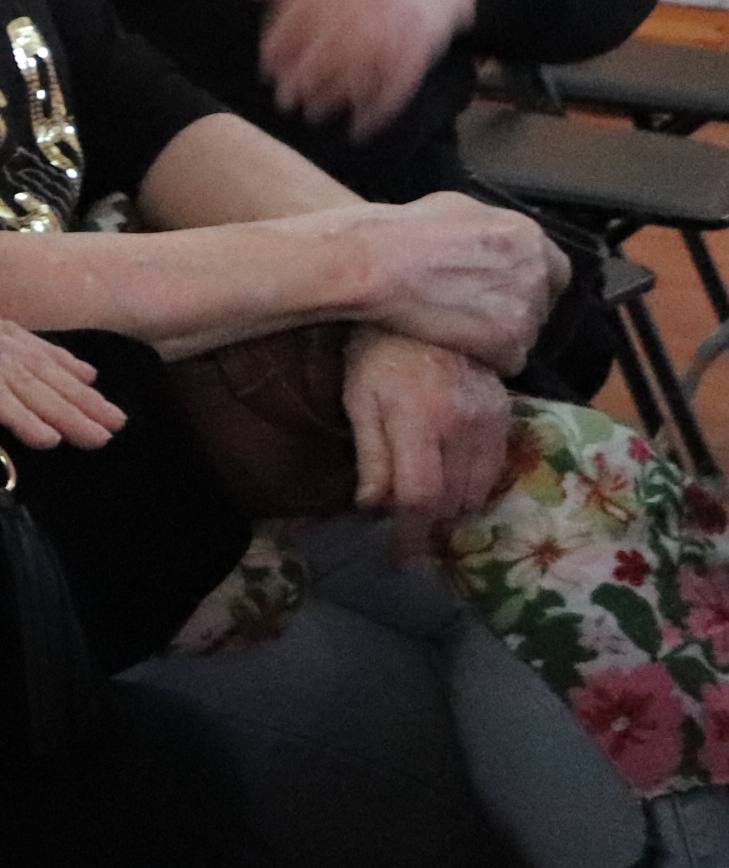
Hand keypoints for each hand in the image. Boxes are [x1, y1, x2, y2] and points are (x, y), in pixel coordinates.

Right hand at [0, 321, 127, 451]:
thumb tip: (28, 355)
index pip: (39, 355)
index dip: (71, 373)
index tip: (103, 393)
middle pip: (44, 376)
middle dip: (81, 402)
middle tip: (115, 428)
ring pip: (29, 390)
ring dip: (64, 415)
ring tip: (96, 439)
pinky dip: (20, 419)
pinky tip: (45, 440)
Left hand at [250, 0, 477, 139]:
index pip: (299, 24)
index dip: (278, 53)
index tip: (269, 72)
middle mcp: (366, 8)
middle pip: (326, 53)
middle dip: (301, 82)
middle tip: (286, 101)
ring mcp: (394, 31)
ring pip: (358, 75)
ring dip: (333, 100)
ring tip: (314, 113)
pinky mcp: (419, 51)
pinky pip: (397, 87)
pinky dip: (378, 113)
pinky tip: (360, 128)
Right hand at [339, 193, 561, 369]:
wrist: (375, 263)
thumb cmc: (401, 232)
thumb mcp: (454, 208)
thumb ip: (488, 229)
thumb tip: (491, 239)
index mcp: (527, 235)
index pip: (556, 271)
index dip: (528, 286)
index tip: (502, 294)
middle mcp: (536, 270)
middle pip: (541, 306)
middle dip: (512, 313)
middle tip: (473, 317)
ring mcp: (526, 308)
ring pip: (526, 336)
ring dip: (497, 339)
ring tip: (457, 333)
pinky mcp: (508, 343)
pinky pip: (509, 362)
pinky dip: (486, 360)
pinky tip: (456, 348)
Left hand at [340, 326, 511, 557]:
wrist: (424, 308)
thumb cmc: (377, 355)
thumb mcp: (360, 403)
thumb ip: (371, 457)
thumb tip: (373, 508)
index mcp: (421, 421)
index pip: (421, 498)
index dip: (411, 536)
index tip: (401, 559)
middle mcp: (465, 425)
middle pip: (454, 501)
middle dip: (429, 524)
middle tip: (407, 531)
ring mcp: (492, 419)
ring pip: (480, 490)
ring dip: (453, 508)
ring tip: (427, 507)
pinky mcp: (507, 413)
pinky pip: (497, 468)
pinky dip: (475, 485)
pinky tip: (452, 482)